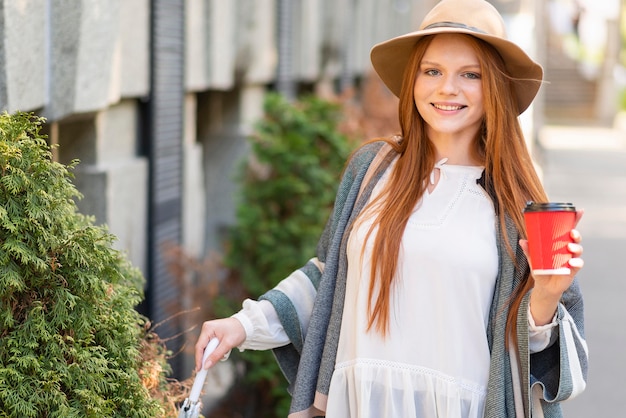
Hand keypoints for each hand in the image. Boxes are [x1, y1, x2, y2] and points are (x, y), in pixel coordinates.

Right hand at [195, 317, 245, 370]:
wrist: (246, 325)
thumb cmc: (238, 330)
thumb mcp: (228, 344)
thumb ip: (216, 355)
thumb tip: (206, 365)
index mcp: (208, 328)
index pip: (199, 346)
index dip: (199, 359)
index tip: (199, 370)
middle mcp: (207, 330)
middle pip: (203, 348)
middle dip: (210, 356)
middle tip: (217, 361)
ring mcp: (210, 333)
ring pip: (208, 349)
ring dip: (216, 354)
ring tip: (226, 351)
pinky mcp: (214, 336)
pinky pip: (212, 347)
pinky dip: (218, 351)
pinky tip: (226, 349)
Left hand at [519, 210, 583, 324]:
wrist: (544, 286)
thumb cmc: (540, 269)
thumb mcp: (533, 259)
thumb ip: (529, 250)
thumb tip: (522, 241)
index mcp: (560, 243)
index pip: (568, 229)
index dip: (575, 220)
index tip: (580, 211)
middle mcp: (568, 249)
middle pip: (576, 238)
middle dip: (576, 234)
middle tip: (572, 233)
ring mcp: (571, 258)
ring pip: (578, 250)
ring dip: (576, 247)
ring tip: (570, 247)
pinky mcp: (573, 269)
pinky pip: (578, 264)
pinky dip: (576, 262)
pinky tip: (572, 263)